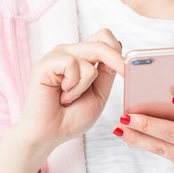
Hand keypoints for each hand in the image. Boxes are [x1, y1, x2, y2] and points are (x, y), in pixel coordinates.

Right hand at [18, 28, 124, 150]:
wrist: (50, 135)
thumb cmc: (72, 116)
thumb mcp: (100, 92)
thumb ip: (108, 72)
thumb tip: (119, 53)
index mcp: (82, 57)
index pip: (105, 37)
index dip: (118, 50)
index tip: (127, 69)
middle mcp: (70, 52)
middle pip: (102, 39)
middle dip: (115, 60)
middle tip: (115, 78)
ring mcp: (56, 55)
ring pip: (92, 54)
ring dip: (87, 82)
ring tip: (71, 97)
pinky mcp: (45, 63)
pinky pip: (73, 64)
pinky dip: (74, 85)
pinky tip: (62, 95)